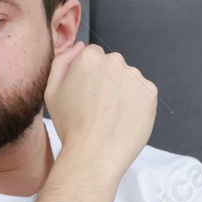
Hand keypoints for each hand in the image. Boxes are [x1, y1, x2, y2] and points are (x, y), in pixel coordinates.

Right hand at [44, 41, 157, 174]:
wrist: (94, 155)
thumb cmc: (71, 126)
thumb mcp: (52, 92)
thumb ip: (62, 62)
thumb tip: (79, 46)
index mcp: (89, 58)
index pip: (93, 56)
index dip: (89, 76)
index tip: (86, 94)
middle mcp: (114, 61)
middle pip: (113, 65)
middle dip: (107, 81)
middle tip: (98, 108)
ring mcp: (135, 76)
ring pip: (129, 79)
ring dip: (123, 92)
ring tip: (111, 116)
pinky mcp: (150, 92)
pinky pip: (143, 93)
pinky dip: (136, 104)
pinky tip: (123, 119)